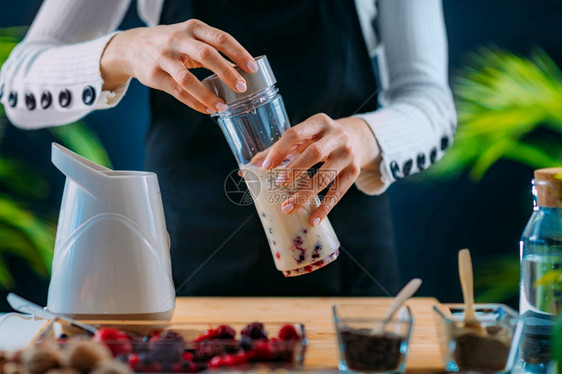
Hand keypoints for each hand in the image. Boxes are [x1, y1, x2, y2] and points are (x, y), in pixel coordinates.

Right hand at [100, 19, 256, 113]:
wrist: (132, 46)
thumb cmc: (171, 44)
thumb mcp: (190, 37)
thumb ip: (211, 49)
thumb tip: (240, 70)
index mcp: (192, 28)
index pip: (220, 38)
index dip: (238, 53)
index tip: (252, 67)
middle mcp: (177, 39)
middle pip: (206, 54)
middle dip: (227, 72)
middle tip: (242, 87)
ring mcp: (163, 57)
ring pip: (187, 78)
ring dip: (208, 94)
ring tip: (223, 106)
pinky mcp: (154, 75)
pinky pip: (177, 92)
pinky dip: (194, 102)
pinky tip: (207, 109)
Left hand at [256, 114, 380, 224]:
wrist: (358, 139)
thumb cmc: (321, 139)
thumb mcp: (304, 137)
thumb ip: (278, 150)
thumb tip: (247, 169)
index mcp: (319, 122)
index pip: (296, 133)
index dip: (280, 150)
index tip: (265, 167)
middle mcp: (336, 135)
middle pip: (315, 153)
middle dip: (294, 169)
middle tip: (278, 184)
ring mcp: (348, 154)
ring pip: (326, 176)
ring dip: (305, 193)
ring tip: (287, 207)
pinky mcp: (354, 171)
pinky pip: (339, 192)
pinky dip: (325, 207)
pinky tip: (313, 219)